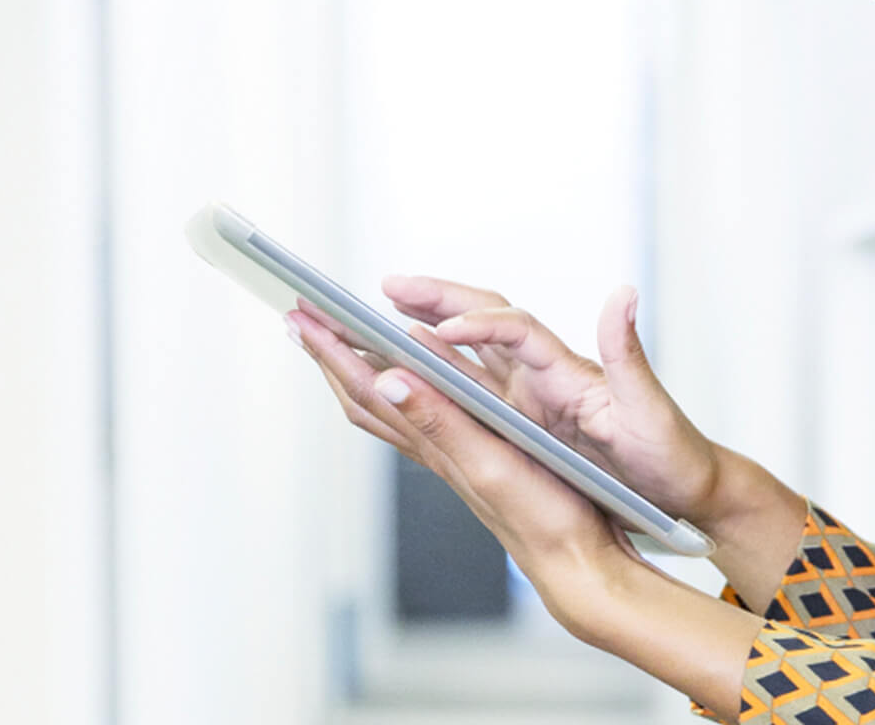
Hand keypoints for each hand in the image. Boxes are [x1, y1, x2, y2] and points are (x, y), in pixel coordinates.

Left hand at [285, 306, 633, 627]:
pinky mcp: (474, 457)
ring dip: (357, 371)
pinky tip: (409, 380)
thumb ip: (440, 420)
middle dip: (330, 355)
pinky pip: (421, 414)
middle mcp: (434, 446)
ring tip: (338, 343)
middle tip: (301, 319)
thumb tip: (387, 380)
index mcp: (434, 440)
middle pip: (364, 395)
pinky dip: (403, 386)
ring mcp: (451, 454)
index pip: (367, 387)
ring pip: (387, 407)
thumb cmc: (541, 517)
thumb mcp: (489, 462)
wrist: (572, 559)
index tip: (302, 314)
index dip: (332, 350)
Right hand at [381, 277, 726, 528]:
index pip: (515, 328)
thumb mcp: (650, 408)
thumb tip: (623, 295)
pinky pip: (466, 386)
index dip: (477, 325)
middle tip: (387, 285)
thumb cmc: (670, 449)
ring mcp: (530, 392)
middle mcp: (543, 371)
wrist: (681, 483)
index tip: (440, 330)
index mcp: (567, 367)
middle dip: (433, 298)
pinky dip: (431, 372)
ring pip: (464, 349)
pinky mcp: (524, 416)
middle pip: (480, 316)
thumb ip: (629, 354)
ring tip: (376, 314)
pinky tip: (401, 370)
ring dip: (421, 327)